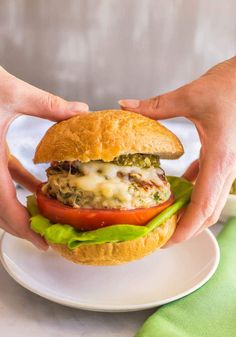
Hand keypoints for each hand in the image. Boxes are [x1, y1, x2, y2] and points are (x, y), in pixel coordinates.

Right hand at [0, 66, 88, 249]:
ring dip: (21, 206)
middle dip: (23, 224)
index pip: (3, 206)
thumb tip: (80, 110)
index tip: (42, 243)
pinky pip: (1, 177)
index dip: (22, 228)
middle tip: (47, 233)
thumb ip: (47, 104)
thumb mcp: (10, 92)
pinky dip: (18, 184)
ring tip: (46, 212)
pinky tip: (37, 184)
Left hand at [119, 56, 235, 244]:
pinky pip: (210, 180)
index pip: (203, 206)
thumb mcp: (191, 96)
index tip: (167, 241)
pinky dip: (194, 188)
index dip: (186, 228)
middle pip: (209, 211)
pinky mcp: (225, 155)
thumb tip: (127, 106)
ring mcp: (229, 163)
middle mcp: (228, 166)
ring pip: (211, 199)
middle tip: (162, 235)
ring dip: (191, 211)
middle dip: (188, 228)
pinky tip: (180, 185)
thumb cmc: (231, 85)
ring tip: (167, 215)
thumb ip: (157, 105)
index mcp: (220, 158)